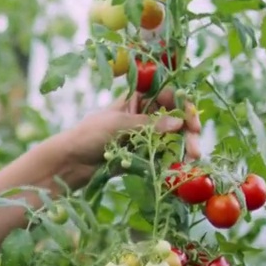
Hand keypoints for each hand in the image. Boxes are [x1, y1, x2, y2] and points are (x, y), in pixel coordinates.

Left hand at [50, 86, 201, 186]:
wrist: (69, 163)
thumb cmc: (88, 136)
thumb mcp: (118, 125)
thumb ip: (148, 124)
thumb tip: (178, 123)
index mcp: (135, 99)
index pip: (167, 96)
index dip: (182, 105)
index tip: (192, 120)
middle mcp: (143, 115)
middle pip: (174, 118)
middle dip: (188, 131)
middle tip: (196, 149)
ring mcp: (144, 136)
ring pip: (172, 138)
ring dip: (184, 147)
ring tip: (191, 161)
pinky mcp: (142, 155)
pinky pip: (163, 155)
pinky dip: (173, 160)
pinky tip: (180, 169)